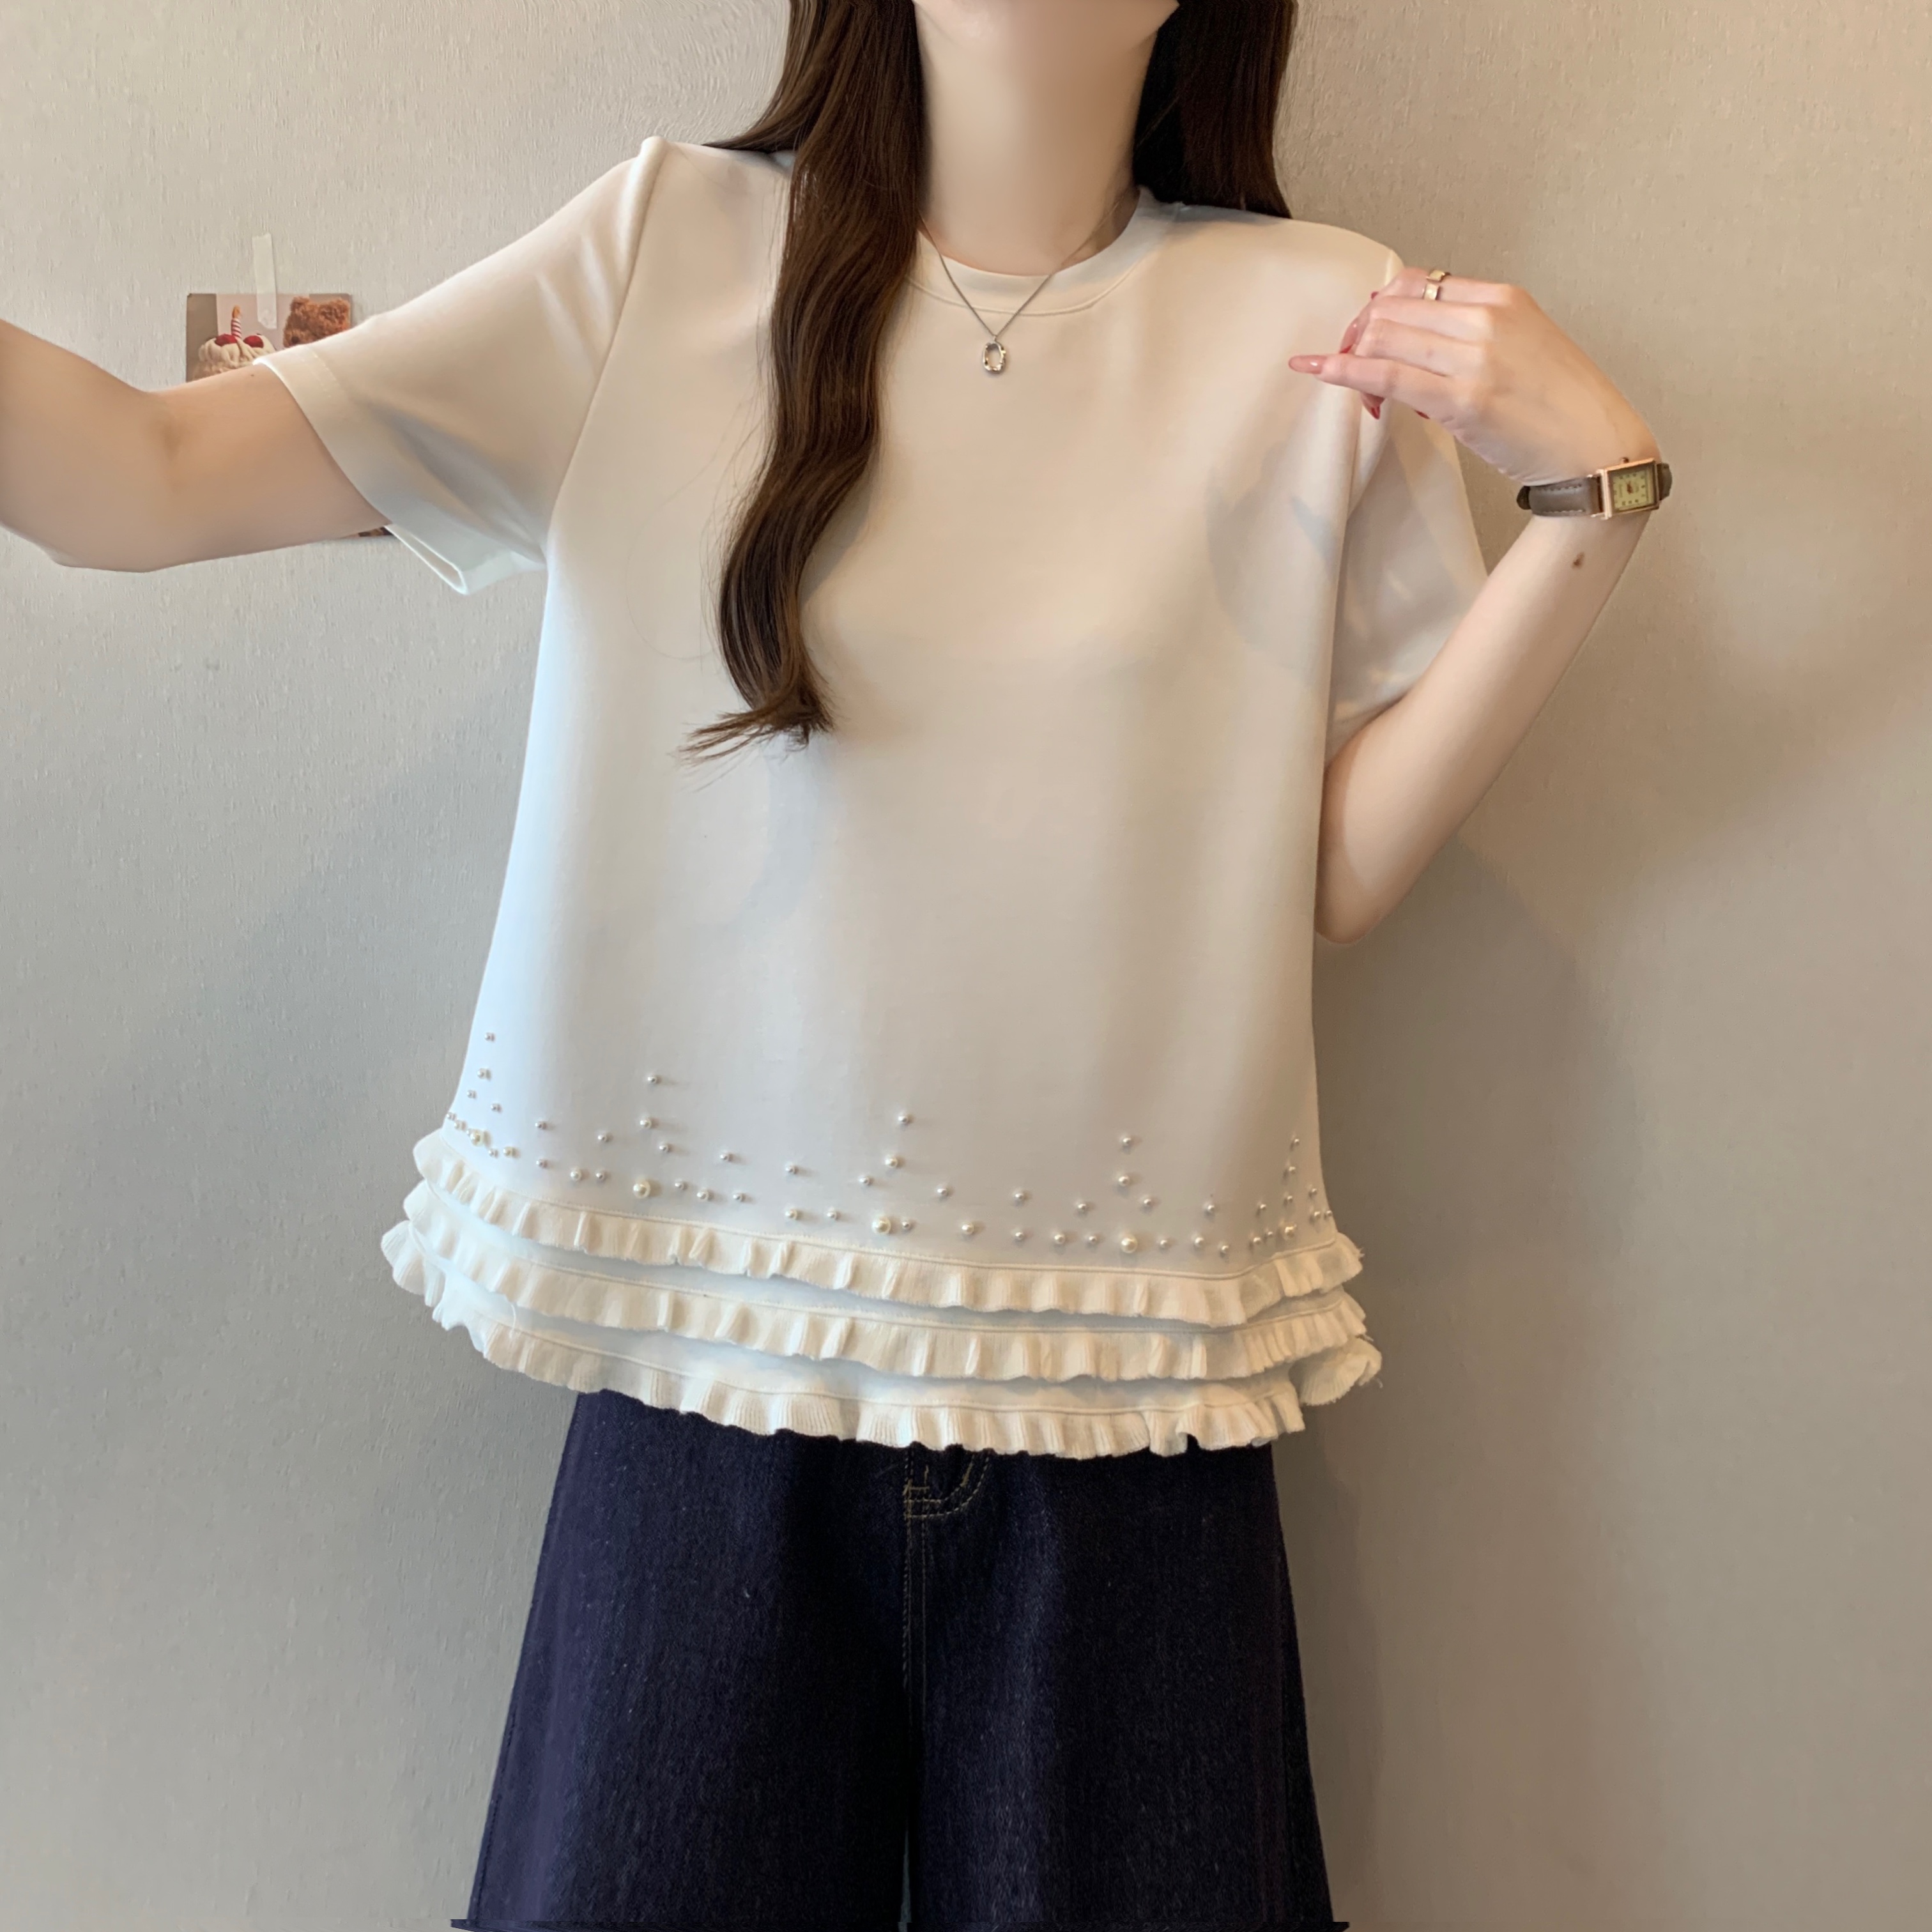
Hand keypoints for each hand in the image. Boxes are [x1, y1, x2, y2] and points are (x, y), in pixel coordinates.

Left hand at [1289, 267, 1658, 486]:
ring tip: (1360, 396)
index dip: (1380, 307)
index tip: (1369, 335)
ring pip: (1383, 336)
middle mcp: (1487, 319)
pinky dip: (1344, 371)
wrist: (1597, 449)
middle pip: (1392, 307)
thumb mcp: (1522, 346)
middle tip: (1353, 369)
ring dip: (1354, 361)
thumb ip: (1472, 335)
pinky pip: (1386, 375)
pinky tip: (1318, 370)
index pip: (1418, 282)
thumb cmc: (1559, 405)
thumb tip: (1411, 342)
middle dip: (1360, 336)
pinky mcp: (1463, 401)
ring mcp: (1475, 359)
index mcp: (1502, 298)